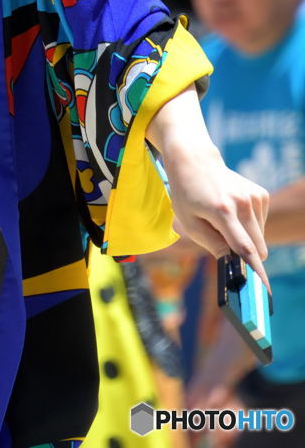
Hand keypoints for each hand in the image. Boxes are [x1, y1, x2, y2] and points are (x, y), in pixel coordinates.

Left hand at [149, 89, 269, 288]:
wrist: (194, 159)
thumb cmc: (186, 192)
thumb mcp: (189, 222)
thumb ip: (212, 245)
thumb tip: (233, 266)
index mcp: (222, 211)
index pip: (245, 249)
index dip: (256, 272)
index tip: (264, 291)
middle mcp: (243, 204)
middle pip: (257, 248)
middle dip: (244, 255)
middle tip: (221, 242)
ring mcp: (254, 197)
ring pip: (260, 237)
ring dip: (244, 237)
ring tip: (221, 218)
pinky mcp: (261, 194)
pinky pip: (260, 223)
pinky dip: (248, 225)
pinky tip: (230, 210)